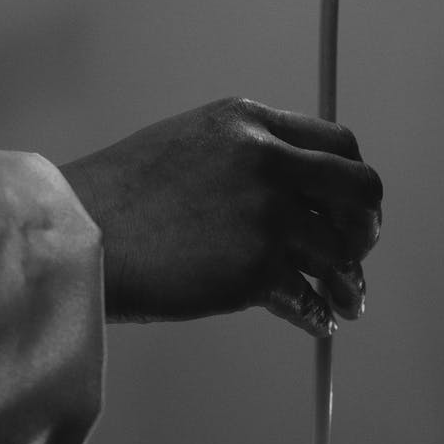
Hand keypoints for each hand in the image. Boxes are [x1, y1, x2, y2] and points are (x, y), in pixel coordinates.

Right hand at [59, 97, 381, 336]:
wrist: (78, 236)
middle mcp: (267, 162)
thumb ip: (242, 153)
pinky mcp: (256, 271)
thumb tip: (288, 192)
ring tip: (345, 299)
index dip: (350, 180)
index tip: (348, 205)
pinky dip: (318, 315)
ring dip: (345, 282)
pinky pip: (308, 299)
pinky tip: (317, 321)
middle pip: (360, 191)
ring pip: (339, 253)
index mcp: (249, 123)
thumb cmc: (116, 196)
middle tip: (357, 249)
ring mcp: (266, 216)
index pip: (338, 143)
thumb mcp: (185, 143)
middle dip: (366, 226)